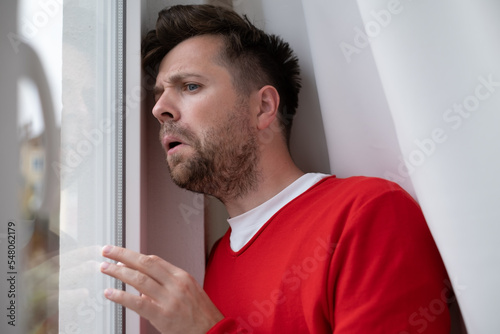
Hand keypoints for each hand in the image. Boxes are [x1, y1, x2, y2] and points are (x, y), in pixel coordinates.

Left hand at [100, 245, 223, 333]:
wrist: (213, 331)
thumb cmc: (201, 314)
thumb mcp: (188, 292)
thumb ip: (166, 285)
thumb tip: (142, 285)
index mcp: (182, 276)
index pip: (154, 260)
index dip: (134, 256)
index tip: (121, 254)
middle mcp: (175, 284)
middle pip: (144, 263)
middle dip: (123, 255)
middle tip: (107, 251)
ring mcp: (169, 299)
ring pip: (139, 280)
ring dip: (118, 272)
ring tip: (105, 268)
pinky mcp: (163, 315)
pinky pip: (138, 303)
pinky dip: (121, 296)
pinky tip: (110, 293)